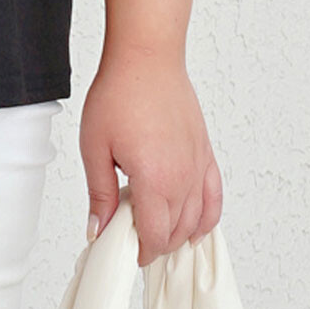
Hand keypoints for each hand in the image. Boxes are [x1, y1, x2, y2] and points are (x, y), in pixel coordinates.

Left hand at [79, 47, 223, 265]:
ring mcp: (198, 166)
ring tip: (158, 234)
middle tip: (135, 239)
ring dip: (179, 234)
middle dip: (156, 243)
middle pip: (176, 232)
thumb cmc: (120, 93)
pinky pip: (215, 197)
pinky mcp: (205, 154)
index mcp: (155, 180)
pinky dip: (208, 218)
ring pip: (197, 219)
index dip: (141, 250)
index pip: (155, 235)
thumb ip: (100, 193)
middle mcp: (183, 178)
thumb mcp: (95, 146)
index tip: (127, 250)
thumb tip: (98, 228)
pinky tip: (198, 228)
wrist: (146, 58)